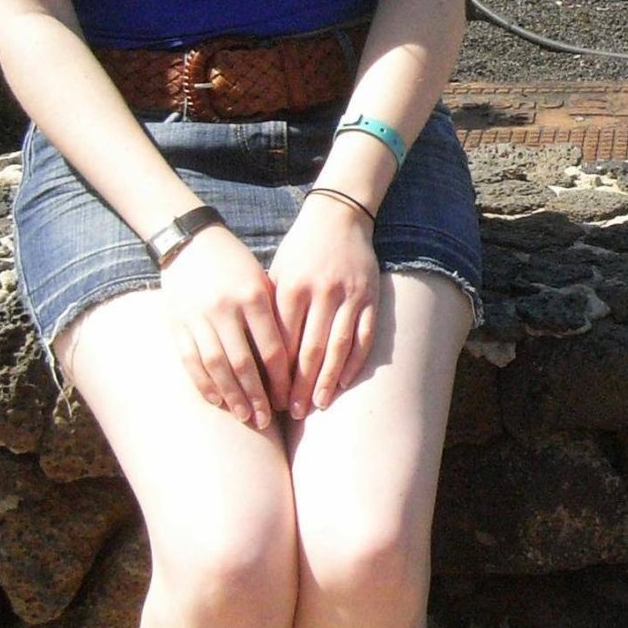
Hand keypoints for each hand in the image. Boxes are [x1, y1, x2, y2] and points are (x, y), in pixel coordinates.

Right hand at [160, 226, 289, 429]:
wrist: (190, 241)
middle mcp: (225, 308)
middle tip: (268, 419)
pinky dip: (204, 383)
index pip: (272, 349)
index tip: (290, 398)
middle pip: (245, 364)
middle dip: (258, 396)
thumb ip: (274, 315)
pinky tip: (217, 400)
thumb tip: (292, 361)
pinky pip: (191, 360)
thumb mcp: (260, 279)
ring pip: (217, 366)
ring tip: (246, 416)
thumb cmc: (235, 263)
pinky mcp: (177, 323)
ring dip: (232, 396)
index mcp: (253, 296)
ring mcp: (198, 317)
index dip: (282, 380)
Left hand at [269, 196, 379, 416]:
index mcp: (291, 287)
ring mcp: (349, 296)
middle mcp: (321, 292)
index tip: (268, 395)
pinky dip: (354, 363)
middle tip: (291, 412)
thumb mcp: (277, 272)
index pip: (281, 340)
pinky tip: (342, 383)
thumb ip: (271, 309)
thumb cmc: (300, 249)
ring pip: (337, 347)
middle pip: (308, 350)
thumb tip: (257, 354)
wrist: (339, 215)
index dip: (274, 372)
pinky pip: (364, 337)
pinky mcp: (370, 297)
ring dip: (326, 381)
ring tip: (316, 405)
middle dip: (299, 385)